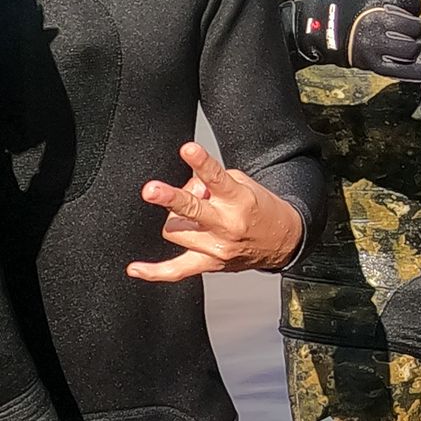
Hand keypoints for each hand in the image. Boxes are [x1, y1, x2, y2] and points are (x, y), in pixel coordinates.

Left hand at [132, 141, 304, 280]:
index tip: (188, 149)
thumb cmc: (259, 208)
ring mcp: (218, 248)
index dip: (202, 163)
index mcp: (239, 200)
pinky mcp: (210, 264)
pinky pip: (178, 271)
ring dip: (176, 218)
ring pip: (175, 231)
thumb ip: (210, 182)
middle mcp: (228, 226)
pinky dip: (156, 272)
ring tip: (190, 215)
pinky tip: (136, 268)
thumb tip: (184, 190)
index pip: (218, 178)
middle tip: (151, 190)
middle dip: (171, 199)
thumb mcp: (242, 184)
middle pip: (192, 211)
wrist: (284, 242)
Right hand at [286, 0, 420, 76]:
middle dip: (411, 27)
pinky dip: (419, 71)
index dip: (410, 5)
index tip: (400, 8)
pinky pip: (404, 69)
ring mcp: (374, 44)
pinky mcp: (372, 64)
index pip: (413, 2)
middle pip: (415, 26)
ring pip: (411, 47)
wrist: (317, 28)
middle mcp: (376, 19)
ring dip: (411, 46)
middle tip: (398, 27)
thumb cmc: (344, 2)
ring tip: (399, 42)